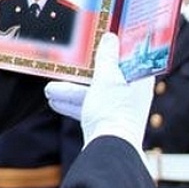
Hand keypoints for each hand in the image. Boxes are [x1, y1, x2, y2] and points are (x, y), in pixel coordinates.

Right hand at [47, 33, 153, 152]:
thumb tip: (111, 38)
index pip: (129, 58)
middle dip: (81, 72)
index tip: (101, 39)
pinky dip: (71, 104)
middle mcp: (131, 94)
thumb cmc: (112, 112)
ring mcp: (117, 109)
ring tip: (48, 88)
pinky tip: (54, 102)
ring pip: (92, 93)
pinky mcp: (106, 122)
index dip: (115, 47)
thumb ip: (107, 57)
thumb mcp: (107, 78)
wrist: (108, 149)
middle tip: (66, 64)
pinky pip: (87, 108)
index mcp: (139, 80)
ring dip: (70, 90)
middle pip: (105, 76)